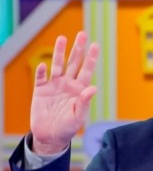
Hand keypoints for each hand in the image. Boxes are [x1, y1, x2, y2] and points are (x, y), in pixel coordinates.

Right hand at [30, 31, 98, 154]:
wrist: (50, 136)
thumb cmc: (68, 127)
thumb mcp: (78, 116)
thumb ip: (84, 102)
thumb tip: (93, 88)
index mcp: (79, 89)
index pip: (86, 70)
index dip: (90, 58)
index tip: (95, 45)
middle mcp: (67, 84)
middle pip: (73, 63)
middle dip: (78, 49)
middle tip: (82, 34)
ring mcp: (54, 86)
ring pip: (57, 65)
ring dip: (59, 52)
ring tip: (62, 38)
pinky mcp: (40, 90)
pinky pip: (40, 78)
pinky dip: (41, 71)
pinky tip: (43, 65)